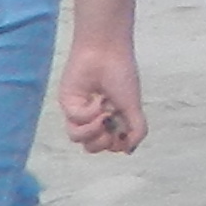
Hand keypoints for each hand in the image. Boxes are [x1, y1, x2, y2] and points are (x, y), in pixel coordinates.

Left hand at [59, 39, 145, 155]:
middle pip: (92, 146)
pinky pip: (74, 121)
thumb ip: (137, 130)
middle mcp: (94, 117)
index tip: (124, 134)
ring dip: (93, 132)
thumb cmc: (121, 76)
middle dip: (103, 143)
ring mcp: (79, 111)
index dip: (116, 146)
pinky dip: (89, 114)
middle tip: (111, 129)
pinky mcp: (67, 104)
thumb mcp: (134, 107)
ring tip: (103, 117)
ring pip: (78, 138)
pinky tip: (97, 100)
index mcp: (112, 118)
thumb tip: (129, 151)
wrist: (106, 54)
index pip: (109, 145)